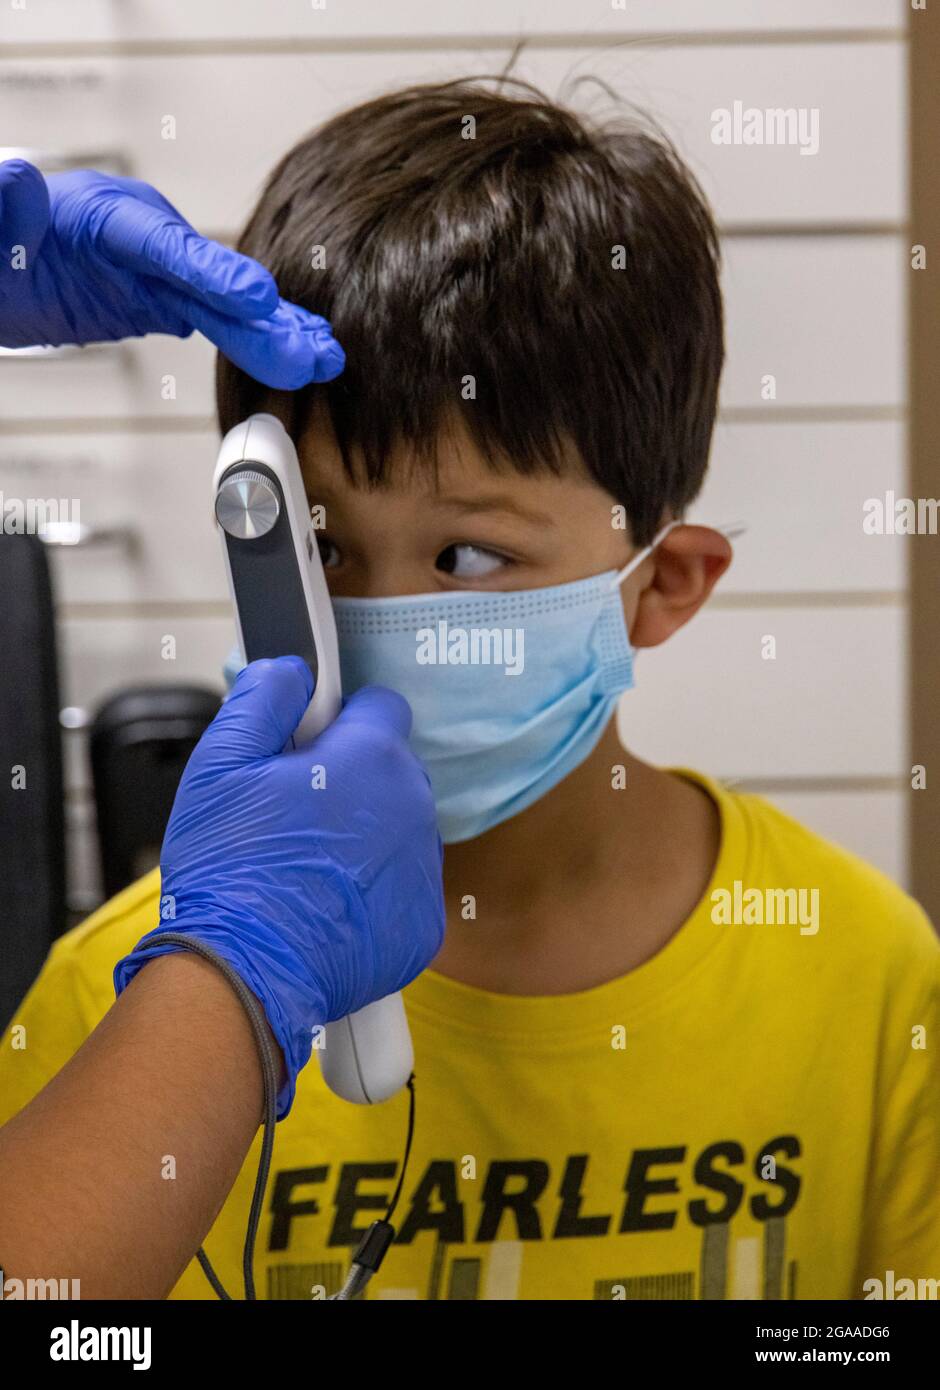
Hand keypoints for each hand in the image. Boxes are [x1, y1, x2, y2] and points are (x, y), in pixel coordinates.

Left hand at [0, 160, 343, 387]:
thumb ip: (7, 205)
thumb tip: (14, 179)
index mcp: (105, 213)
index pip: (163, 245)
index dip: (212, 272)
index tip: (255, 299)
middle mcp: (145, 239)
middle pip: (212, 282)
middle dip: (264, 318)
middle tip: (309, 350)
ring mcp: (157, 272)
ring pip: (226, 308)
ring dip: (275, 336)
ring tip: (323, 361)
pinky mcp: (158, 301)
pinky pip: (215, 323)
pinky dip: (254, 341)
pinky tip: (293, 357)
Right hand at [114, 657, 444, 1116]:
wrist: (244, 973)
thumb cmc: (230, 868)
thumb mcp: (222, 762)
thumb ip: (264, 697)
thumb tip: (293, 669)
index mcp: (371, 757)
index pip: (382, 707)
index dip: (342, 719)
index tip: (311, 744)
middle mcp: (413, 806)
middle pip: (392, 770)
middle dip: (353, 780)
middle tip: (295, 812)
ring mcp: (424, 869)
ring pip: (400, 830)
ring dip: (366, 837)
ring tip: (304, 867)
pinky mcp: (424, 924)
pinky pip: (403, 889)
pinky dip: (374, 894)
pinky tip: (326, 907)